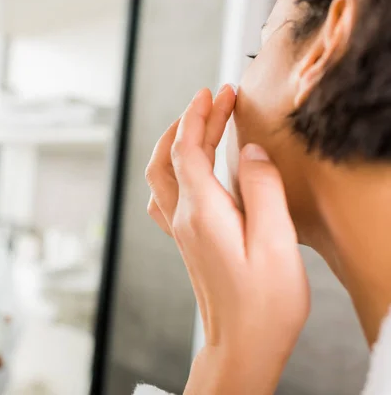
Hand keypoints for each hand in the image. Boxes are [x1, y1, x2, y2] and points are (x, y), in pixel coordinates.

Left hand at [145, 86, 309, 393]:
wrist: (241, 345)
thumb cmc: (263, 303)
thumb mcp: (275, 242)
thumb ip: (262, 190)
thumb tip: (249, 152)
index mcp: (203, 212)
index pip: (188, 148)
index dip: (199, 115)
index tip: (216, 91)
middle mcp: (184, 218)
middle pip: (173, 156)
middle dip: (190, 121)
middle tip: (215, 98)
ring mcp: (181, 231)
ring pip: (163, 175)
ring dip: (176, 143)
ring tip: (199, 124)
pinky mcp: (187, 243)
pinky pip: (165, 196)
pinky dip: (173, 171)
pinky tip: (187, 171)